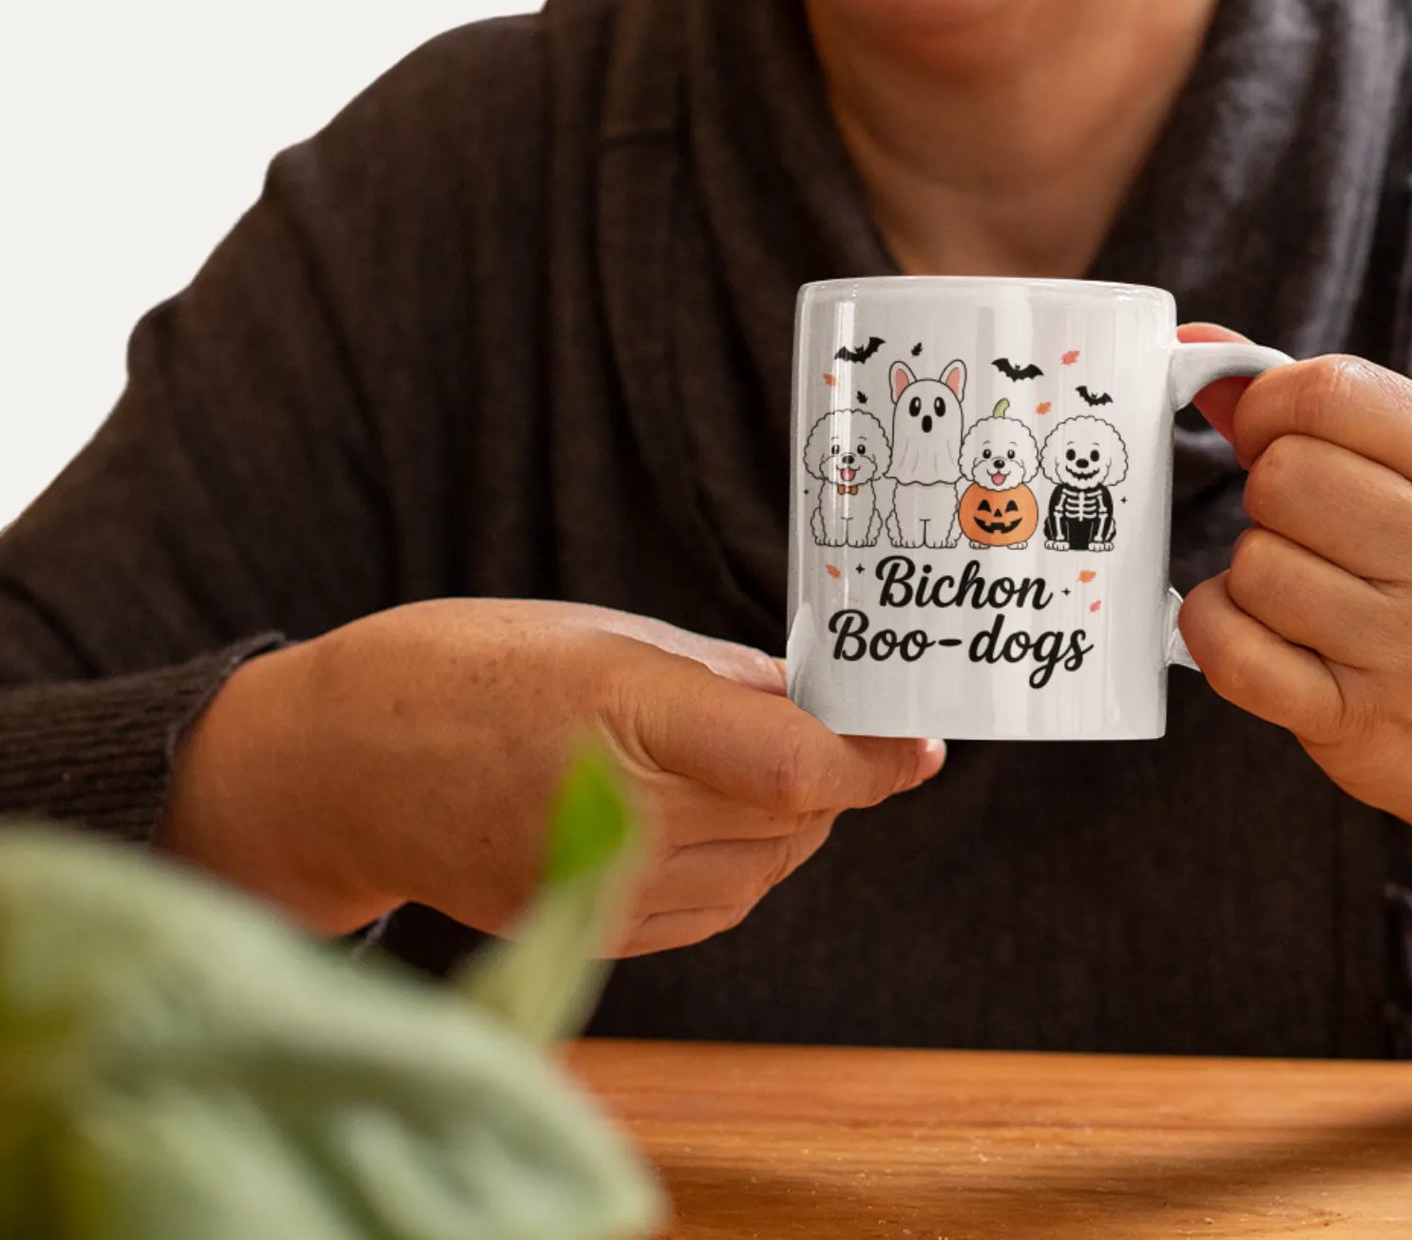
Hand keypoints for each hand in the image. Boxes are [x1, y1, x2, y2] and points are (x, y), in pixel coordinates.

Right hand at [161, 600, 945, 952]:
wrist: (338, 762)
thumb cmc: (464, 665)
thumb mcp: (602, 633)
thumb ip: (720, 679)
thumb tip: (816, 705)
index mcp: (621, 713)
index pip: (791, 767)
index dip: (876, 761)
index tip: (925, 742)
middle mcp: (616, 813)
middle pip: (791, 822)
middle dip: (837, 775)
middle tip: (842, 721)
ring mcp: (594, 886)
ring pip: (763, 872)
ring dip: (793, 821)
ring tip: (762, 759)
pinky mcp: (580, 926)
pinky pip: (711, 909)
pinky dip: (742, 865)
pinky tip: (714, 813)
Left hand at [1175, 336, 1411, 852]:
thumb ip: (1318, 408)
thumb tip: (1197, 348)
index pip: (1330, 392)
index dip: (1269, 406)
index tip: (1269, 436)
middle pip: (1281, 478)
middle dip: (1268, 498)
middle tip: (1303, 529)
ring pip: (1253, 565)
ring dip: (1252, 575)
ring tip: (1303, 593)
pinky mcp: (1359, 721)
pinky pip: (1232, 652)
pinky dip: (1217, 631)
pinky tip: (1257, 633)